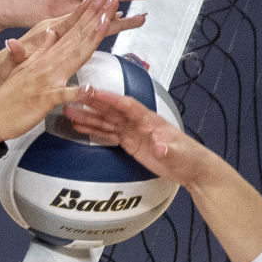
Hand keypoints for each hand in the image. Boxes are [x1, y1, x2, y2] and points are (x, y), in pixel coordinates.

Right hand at [0, 0, 118, 142]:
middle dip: (97, 15)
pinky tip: (89, 89)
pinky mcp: (43, 98)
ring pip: (73, 55)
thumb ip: (41, 49)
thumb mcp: (26, 65)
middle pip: (78, 35)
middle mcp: (48, 60)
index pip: (72, 28)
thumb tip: (50, 33)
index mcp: (47, 53)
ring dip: (89, 39)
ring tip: (105, 21)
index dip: (88, 11)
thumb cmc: (9, 92)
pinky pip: (62, 95)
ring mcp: (46, 78)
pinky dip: (75, 92)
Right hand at [68, 86, 261, 261]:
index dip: (109, 99)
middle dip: (91, 105)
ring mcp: (134, 133)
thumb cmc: (189, 159)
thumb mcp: (179, 155)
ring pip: (107, 122)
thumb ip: (168, 151)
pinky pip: (109, 134)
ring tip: (68, 113)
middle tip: (69, 99)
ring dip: (88, 117)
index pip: (126, 106)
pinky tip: (81, 127)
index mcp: (150, 121)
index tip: (91, 92)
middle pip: (112, 111)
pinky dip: (95, 130)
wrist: (194, 170)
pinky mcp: (131, 144)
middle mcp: (140, 123)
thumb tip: (159, 147)